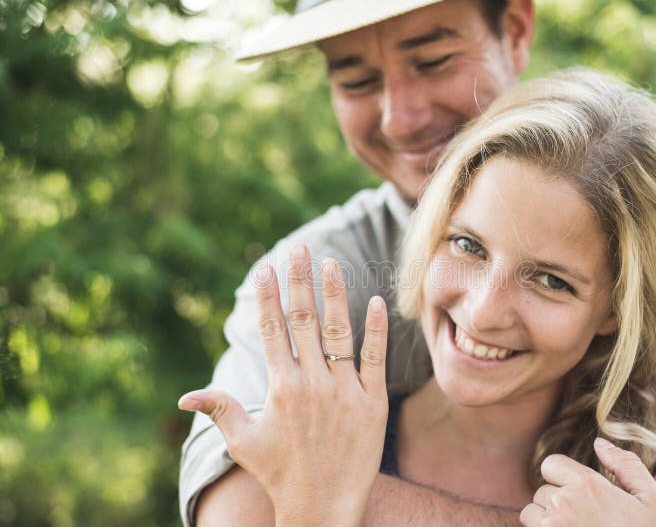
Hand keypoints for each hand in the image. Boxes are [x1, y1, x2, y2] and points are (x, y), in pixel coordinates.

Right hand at [178, 245, 388, 526]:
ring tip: (332, 263)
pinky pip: (375, 359)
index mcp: (280, 387)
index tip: (269, 266)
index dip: (270, 295)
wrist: (322, 507)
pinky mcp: (372, 404)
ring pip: (340, 332)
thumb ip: (219, 410)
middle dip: (300, 280)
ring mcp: (344, 392)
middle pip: (304, 320)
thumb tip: (184, 396)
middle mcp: (311, 383)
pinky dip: (377, 330)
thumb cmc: (279, 474)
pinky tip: (376, 301)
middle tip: (300, 247)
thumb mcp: (244, 442)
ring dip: (335, 295)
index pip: (273, 329)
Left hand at [520, 438, 655, 526]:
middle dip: (559, 500)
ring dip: (547, 520)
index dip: (564, 476)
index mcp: (586, 485)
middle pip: (543, 490)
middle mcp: (563, 503)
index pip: (551, 464)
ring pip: (532, 513)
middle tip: (585, 517)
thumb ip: (626, 465)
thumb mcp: (653, 499)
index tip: (580, 492)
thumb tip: (600, 442)